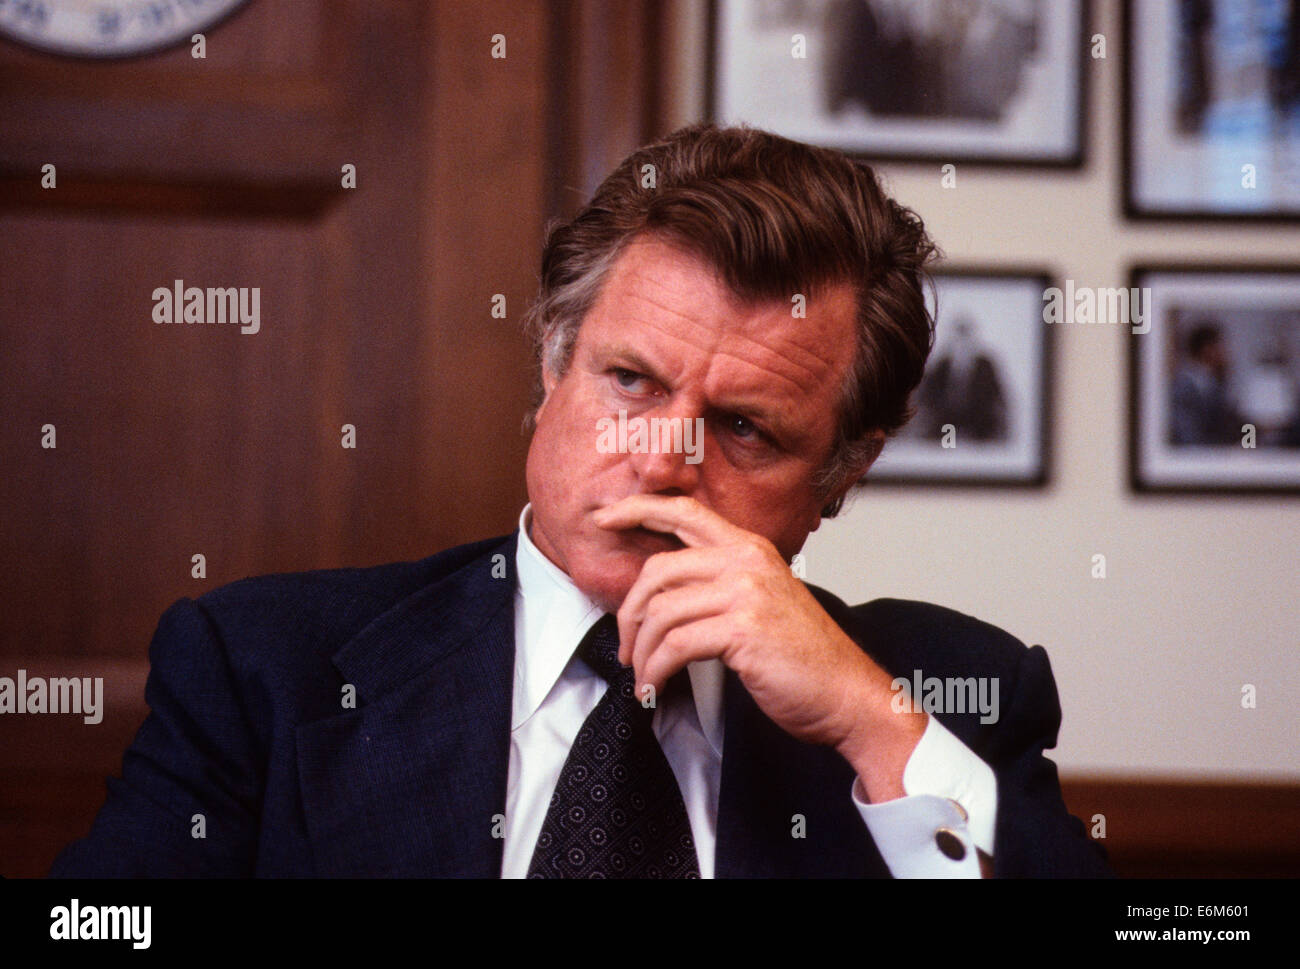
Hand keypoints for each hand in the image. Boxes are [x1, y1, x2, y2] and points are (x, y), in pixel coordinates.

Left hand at [593, 494, 925, 800]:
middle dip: (630, 612)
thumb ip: (721, 585)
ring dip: (642, 651)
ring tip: (643, 675)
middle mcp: (747, 561)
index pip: (684, 511)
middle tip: (626, 646)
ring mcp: (746, 593)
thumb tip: (662, 594)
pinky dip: (656, 670)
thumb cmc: (803, 656)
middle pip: (658, 569)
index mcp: (750, 548)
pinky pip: (674, 644)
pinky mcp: (742, 630)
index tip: (604, 517)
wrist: (847, 693)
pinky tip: (656, 687)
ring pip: (661, 612)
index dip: (638, 508)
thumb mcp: (762, 601)